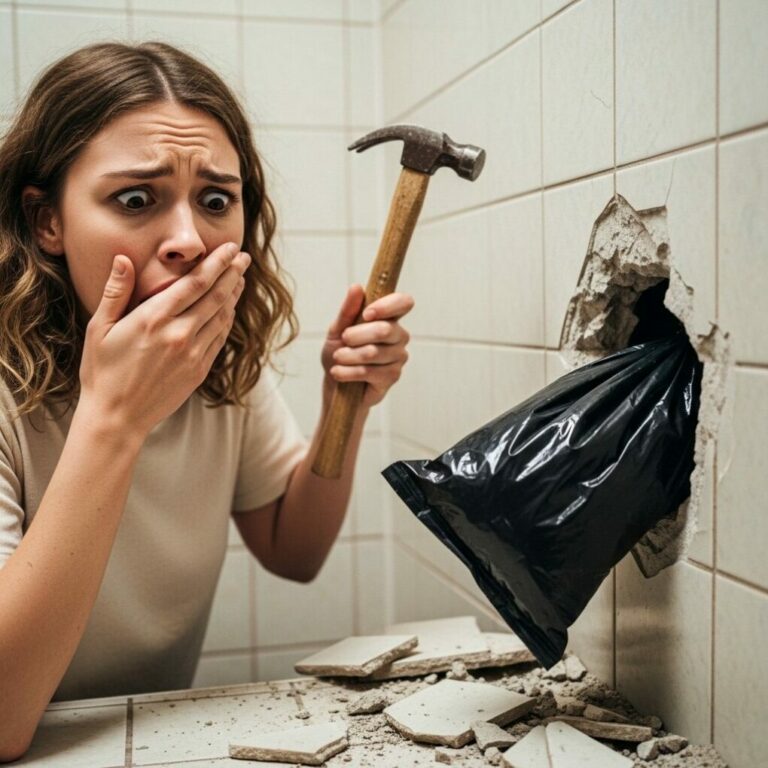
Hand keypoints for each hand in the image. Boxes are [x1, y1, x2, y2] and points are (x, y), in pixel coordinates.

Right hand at [78, 242, 250, 439]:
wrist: (117, 417)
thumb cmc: (103, 372)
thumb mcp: (100, 328)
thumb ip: (115, 292)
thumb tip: (122, 259)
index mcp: (153, 319)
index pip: (195, 283)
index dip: (217, 264)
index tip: (230, 250)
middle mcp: (178, 334)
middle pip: (216, 296)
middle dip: (232, 273)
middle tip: (244, 257)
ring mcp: (193, 354)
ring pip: (222, 317)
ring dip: (234, 295)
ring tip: (240, 278)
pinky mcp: (200, 370)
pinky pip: (219, 338)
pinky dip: (227, 320)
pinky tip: (229, 309)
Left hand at [321, 285, 413, 408]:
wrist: (335, 383)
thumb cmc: (339, 352)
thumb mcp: (337, 329)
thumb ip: (348, 310)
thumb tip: (357, 286)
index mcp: (389, 318)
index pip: (403, 302)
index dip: (387, 306)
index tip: (366, 314)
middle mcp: (398, 335)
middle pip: (385, 329)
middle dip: (356, 335)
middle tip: (343, 339)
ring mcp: (398, 357)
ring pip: (373, 352)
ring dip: (348, 356)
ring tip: (337, 359)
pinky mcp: (393, 376)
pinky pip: (370, 371)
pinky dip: (348, 372)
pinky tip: (339, 373)